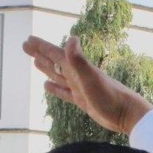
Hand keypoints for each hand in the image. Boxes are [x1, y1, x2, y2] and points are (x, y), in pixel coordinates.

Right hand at [22, 35, 152, 135]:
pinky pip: (64, 92)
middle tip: (26, 45)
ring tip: (35, 62)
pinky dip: (55, 88)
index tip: (28, 40)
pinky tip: (47, 85)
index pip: (55, 54)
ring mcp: (80, 88)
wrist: (126, 114)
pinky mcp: (82, 101)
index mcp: (77, 68)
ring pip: (58, 75)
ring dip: (46, 68)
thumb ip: (79, 60)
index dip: (41, 47)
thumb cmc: (109, 96)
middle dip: (40, 53)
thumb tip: (71, 38)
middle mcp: (77, 76)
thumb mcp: (91, 77)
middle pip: (54, 61)